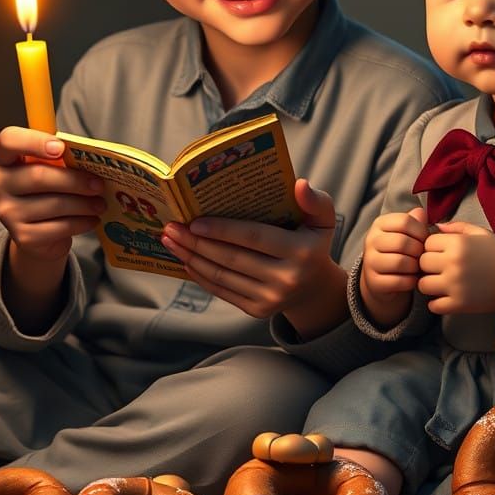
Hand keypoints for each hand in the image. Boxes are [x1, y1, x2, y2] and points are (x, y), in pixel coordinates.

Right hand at [0, 126, 105, 263]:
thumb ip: (61, 156)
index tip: (61, 147)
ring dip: (84, 204)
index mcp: (3, 157)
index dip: (34, 142)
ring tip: (100, 203)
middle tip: (99, 185)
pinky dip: (81, 222)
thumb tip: (94, 156)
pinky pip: (59, 227)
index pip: (9, 141)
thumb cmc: (47, 188)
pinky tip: (92, 219)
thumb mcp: (50, 166)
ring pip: (54, 204)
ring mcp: (7, 212)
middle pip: (38, 176)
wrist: (38, 231)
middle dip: (75, 180)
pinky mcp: (22, 236)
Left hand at [161, 179, 346, 333]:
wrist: (315, 289)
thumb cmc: (312, 244)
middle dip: (197, 242)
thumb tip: (299, 184)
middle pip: (232, 258)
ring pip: (222, 276)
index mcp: (301, 251)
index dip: (223, 230)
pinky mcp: (257, 310)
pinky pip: (222, 291)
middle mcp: (286, 278)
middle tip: (171, 227)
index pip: (255, 237)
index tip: (194, 220)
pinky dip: (201, 275)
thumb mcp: (323, 220)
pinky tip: (186, 260)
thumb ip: (316, 200)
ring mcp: (270, 298)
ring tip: (171, 241)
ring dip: (191, 258)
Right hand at [360, 206, 428, 327]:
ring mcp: (370, 262)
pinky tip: (412, 279)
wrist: (381, 279)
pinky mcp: (373, 282)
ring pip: (400, 262)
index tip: (424, 239)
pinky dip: (410, 281)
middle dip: (418, 251)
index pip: (405, 221)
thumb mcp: (406, 233)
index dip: (421, 231)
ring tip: (417, 267)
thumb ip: (415, 222)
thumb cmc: (399, 252)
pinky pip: (399, 281)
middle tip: (422, 256)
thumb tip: (422, 213)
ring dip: (415, 267)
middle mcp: (371, 240)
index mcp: (380, 224)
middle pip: (402, 242)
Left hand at [418, 221, 494, 314]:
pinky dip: (437, 303)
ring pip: (423, 285)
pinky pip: (433, 305)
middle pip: (421, 263)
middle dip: (428, 265)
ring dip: (429, 285)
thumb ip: (456, 226)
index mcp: (458, 243)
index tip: (440, 253)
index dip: (432, 247)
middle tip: (439, 269)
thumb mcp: (479, 233)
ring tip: (441, 283)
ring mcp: (455, 285)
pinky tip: (446, 297)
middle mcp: (453, 263)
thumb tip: (435, 226)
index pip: (426, 243)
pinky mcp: (459, 304)